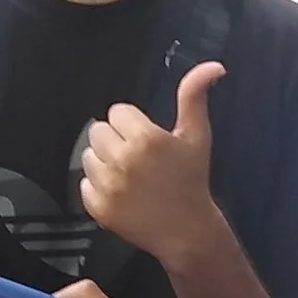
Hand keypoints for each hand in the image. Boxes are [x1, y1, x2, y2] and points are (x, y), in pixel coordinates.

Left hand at [78, 59, 224, 268]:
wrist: (187, 231)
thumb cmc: (191, 181)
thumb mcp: (196, 135)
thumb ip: (195, 96)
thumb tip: (213, 66)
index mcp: (146, 139)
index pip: (117, 112)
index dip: (132, 124)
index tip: (147, 140)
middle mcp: (123, 161)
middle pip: (99, 130)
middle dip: (115, 140)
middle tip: (136, 157)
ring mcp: (108, 186)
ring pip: (89, 156)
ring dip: (104, 162)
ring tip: (129, 175)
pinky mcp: (98, 207)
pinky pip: (84, 184)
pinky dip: (98, 188)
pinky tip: (121, 193)